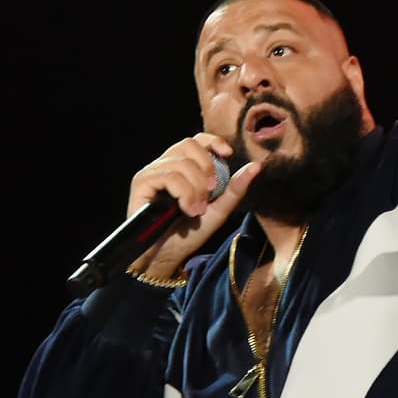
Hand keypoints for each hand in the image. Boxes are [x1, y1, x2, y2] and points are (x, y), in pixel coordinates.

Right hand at [124, 133, 259, 277]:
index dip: (212, 141)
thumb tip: (256, 166)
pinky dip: (183, 192)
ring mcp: (151, 173)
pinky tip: (187, 209)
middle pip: (188, 144)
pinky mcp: (141, 183)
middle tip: (210, 192)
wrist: (166, 256)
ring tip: (197, 209)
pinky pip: (167, 176)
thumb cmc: (189, 233)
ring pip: (180, 162)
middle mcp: (165, 165)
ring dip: (196, 187)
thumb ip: (235, 189)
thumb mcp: (218, 210)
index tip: (228, 153)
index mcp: (182, 167)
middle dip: (206, 166)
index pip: (196, 140)